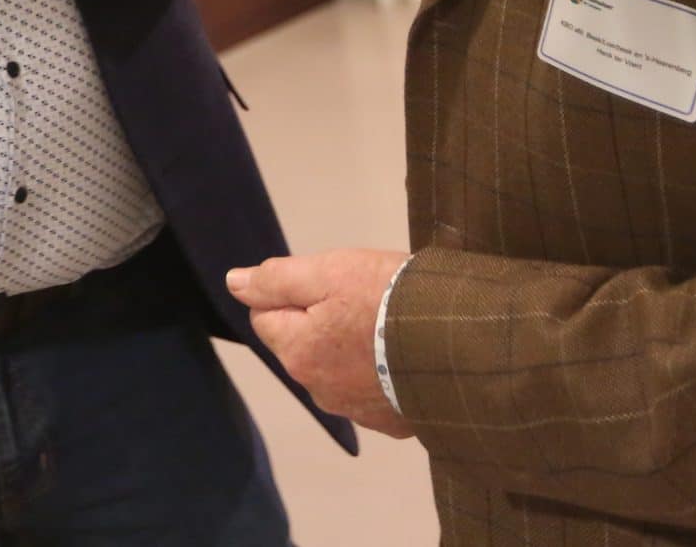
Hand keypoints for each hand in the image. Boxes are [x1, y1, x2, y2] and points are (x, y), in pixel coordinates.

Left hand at [228, 249, 415, 438]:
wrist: (461, 346)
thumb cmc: (387, 299)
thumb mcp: (329, 272)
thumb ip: (277, 279)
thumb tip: (235, 283)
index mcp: (297, 352)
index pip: (267, 317)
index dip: (293, 295)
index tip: (330, 285)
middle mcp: (318, 390)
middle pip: (301, 345)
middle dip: (320, 322)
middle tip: (362, 300)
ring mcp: (356, 411)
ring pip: (336, 370)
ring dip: (349, 350)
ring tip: (386, 326)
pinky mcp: (392, 422)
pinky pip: (372, 391)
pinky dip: (380, 374)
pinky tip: (403, 356)